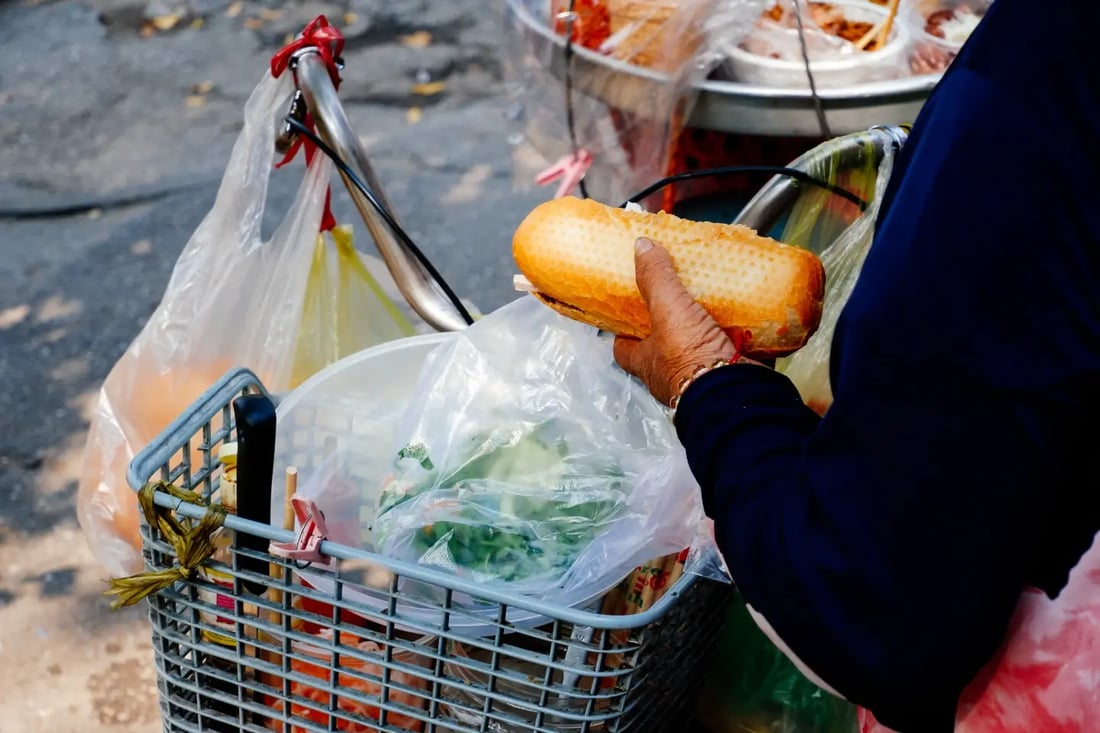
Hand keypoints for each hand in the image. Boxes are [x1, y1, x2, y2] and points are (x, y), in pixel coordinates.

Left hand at [614, 237, 747, 406]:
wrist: (735, 393)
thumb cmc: (690, 357)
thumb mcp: (668, 310)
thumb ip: (656, 279)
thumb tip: (641, 245)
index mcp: (647, 362)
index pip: (623, 347)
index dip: (623, 329)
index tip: (628, 308)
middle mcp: (671, 374)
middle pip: (664, 346)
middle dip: (671, 326)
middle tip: (679, 297)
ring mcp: (703, 378)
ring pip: (700, 349)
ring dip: (707, 329)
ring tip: (715, 300)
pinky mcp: (732, 376)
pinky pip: (734, 352)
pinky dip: (740, 337)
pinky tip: (748, 317)